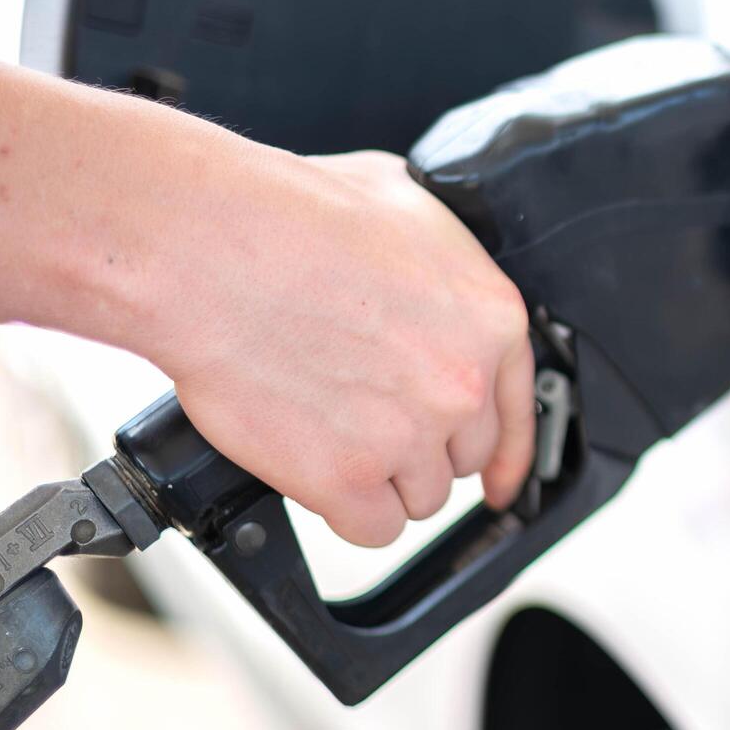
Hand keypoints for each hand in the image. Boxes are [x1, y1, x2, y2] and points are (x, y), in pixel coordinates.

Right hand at [155, 150, 535, 546]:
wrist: (211, 249)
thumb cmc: (289, 215)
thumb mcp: (403, 202)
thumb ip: (438, 259)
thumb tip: (433, 274)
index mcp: (490, 317)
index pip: (518, 410)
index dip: (506, 453)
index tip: (498, 480)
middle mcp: (461, 382)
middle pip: (463, 455)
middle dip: (421, 445)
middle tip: (369, 418)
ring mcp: (409, 435)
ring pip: (419, 496)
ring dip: (381, 477)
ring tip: (331, 430)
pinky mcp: (347, 478)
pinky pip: (371, 528)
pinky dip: (345, 509)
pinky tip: (320, 473)